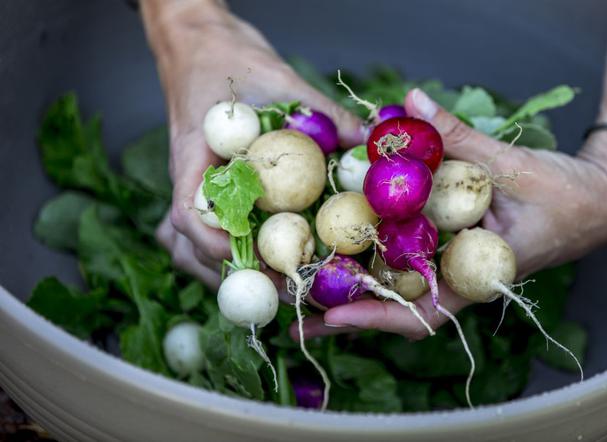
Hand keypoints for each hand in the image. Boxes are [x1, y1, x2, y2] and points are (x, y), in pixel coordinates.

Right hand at [141, 2, 363, 287]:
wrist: (200, 44)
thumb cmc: (227, 57)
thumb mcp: (279, 79)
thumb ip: (322, 111)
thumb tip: (371, 142)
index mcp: (193, 158)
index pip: (188, 214)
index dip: (217, 246)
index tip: (255, 262)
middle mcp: (189, 181)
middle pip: (190, 245)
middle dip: (234, 275)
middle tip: (285, 290)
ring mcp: (195, 188)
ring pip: (192, 246)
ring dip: (227, 272)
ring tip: (277, 287)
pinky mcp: (209, 188)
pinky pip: (208, 230)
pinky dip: (229, 252)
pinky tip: (263, 261)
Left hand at [296, 87, 606, 340]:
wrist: (591, 201)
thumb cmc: (562, 194)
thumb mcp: (511, 164)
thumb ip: (458, 135)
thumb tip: (411, 99)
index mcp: (475, 275)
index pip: (423, 311)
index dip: (378, 316)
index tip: (334, 315)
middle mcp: (455, 277)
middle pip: (394, 309)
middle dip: (347, 317)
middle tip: (294, 321)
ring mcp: (448, 265)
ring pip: (394, 289)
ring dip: (349, 293)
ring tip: (298, 294)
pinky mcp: (443, 247)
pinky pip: (403, 259)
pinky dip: (370, 257)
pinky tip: (335, 250)